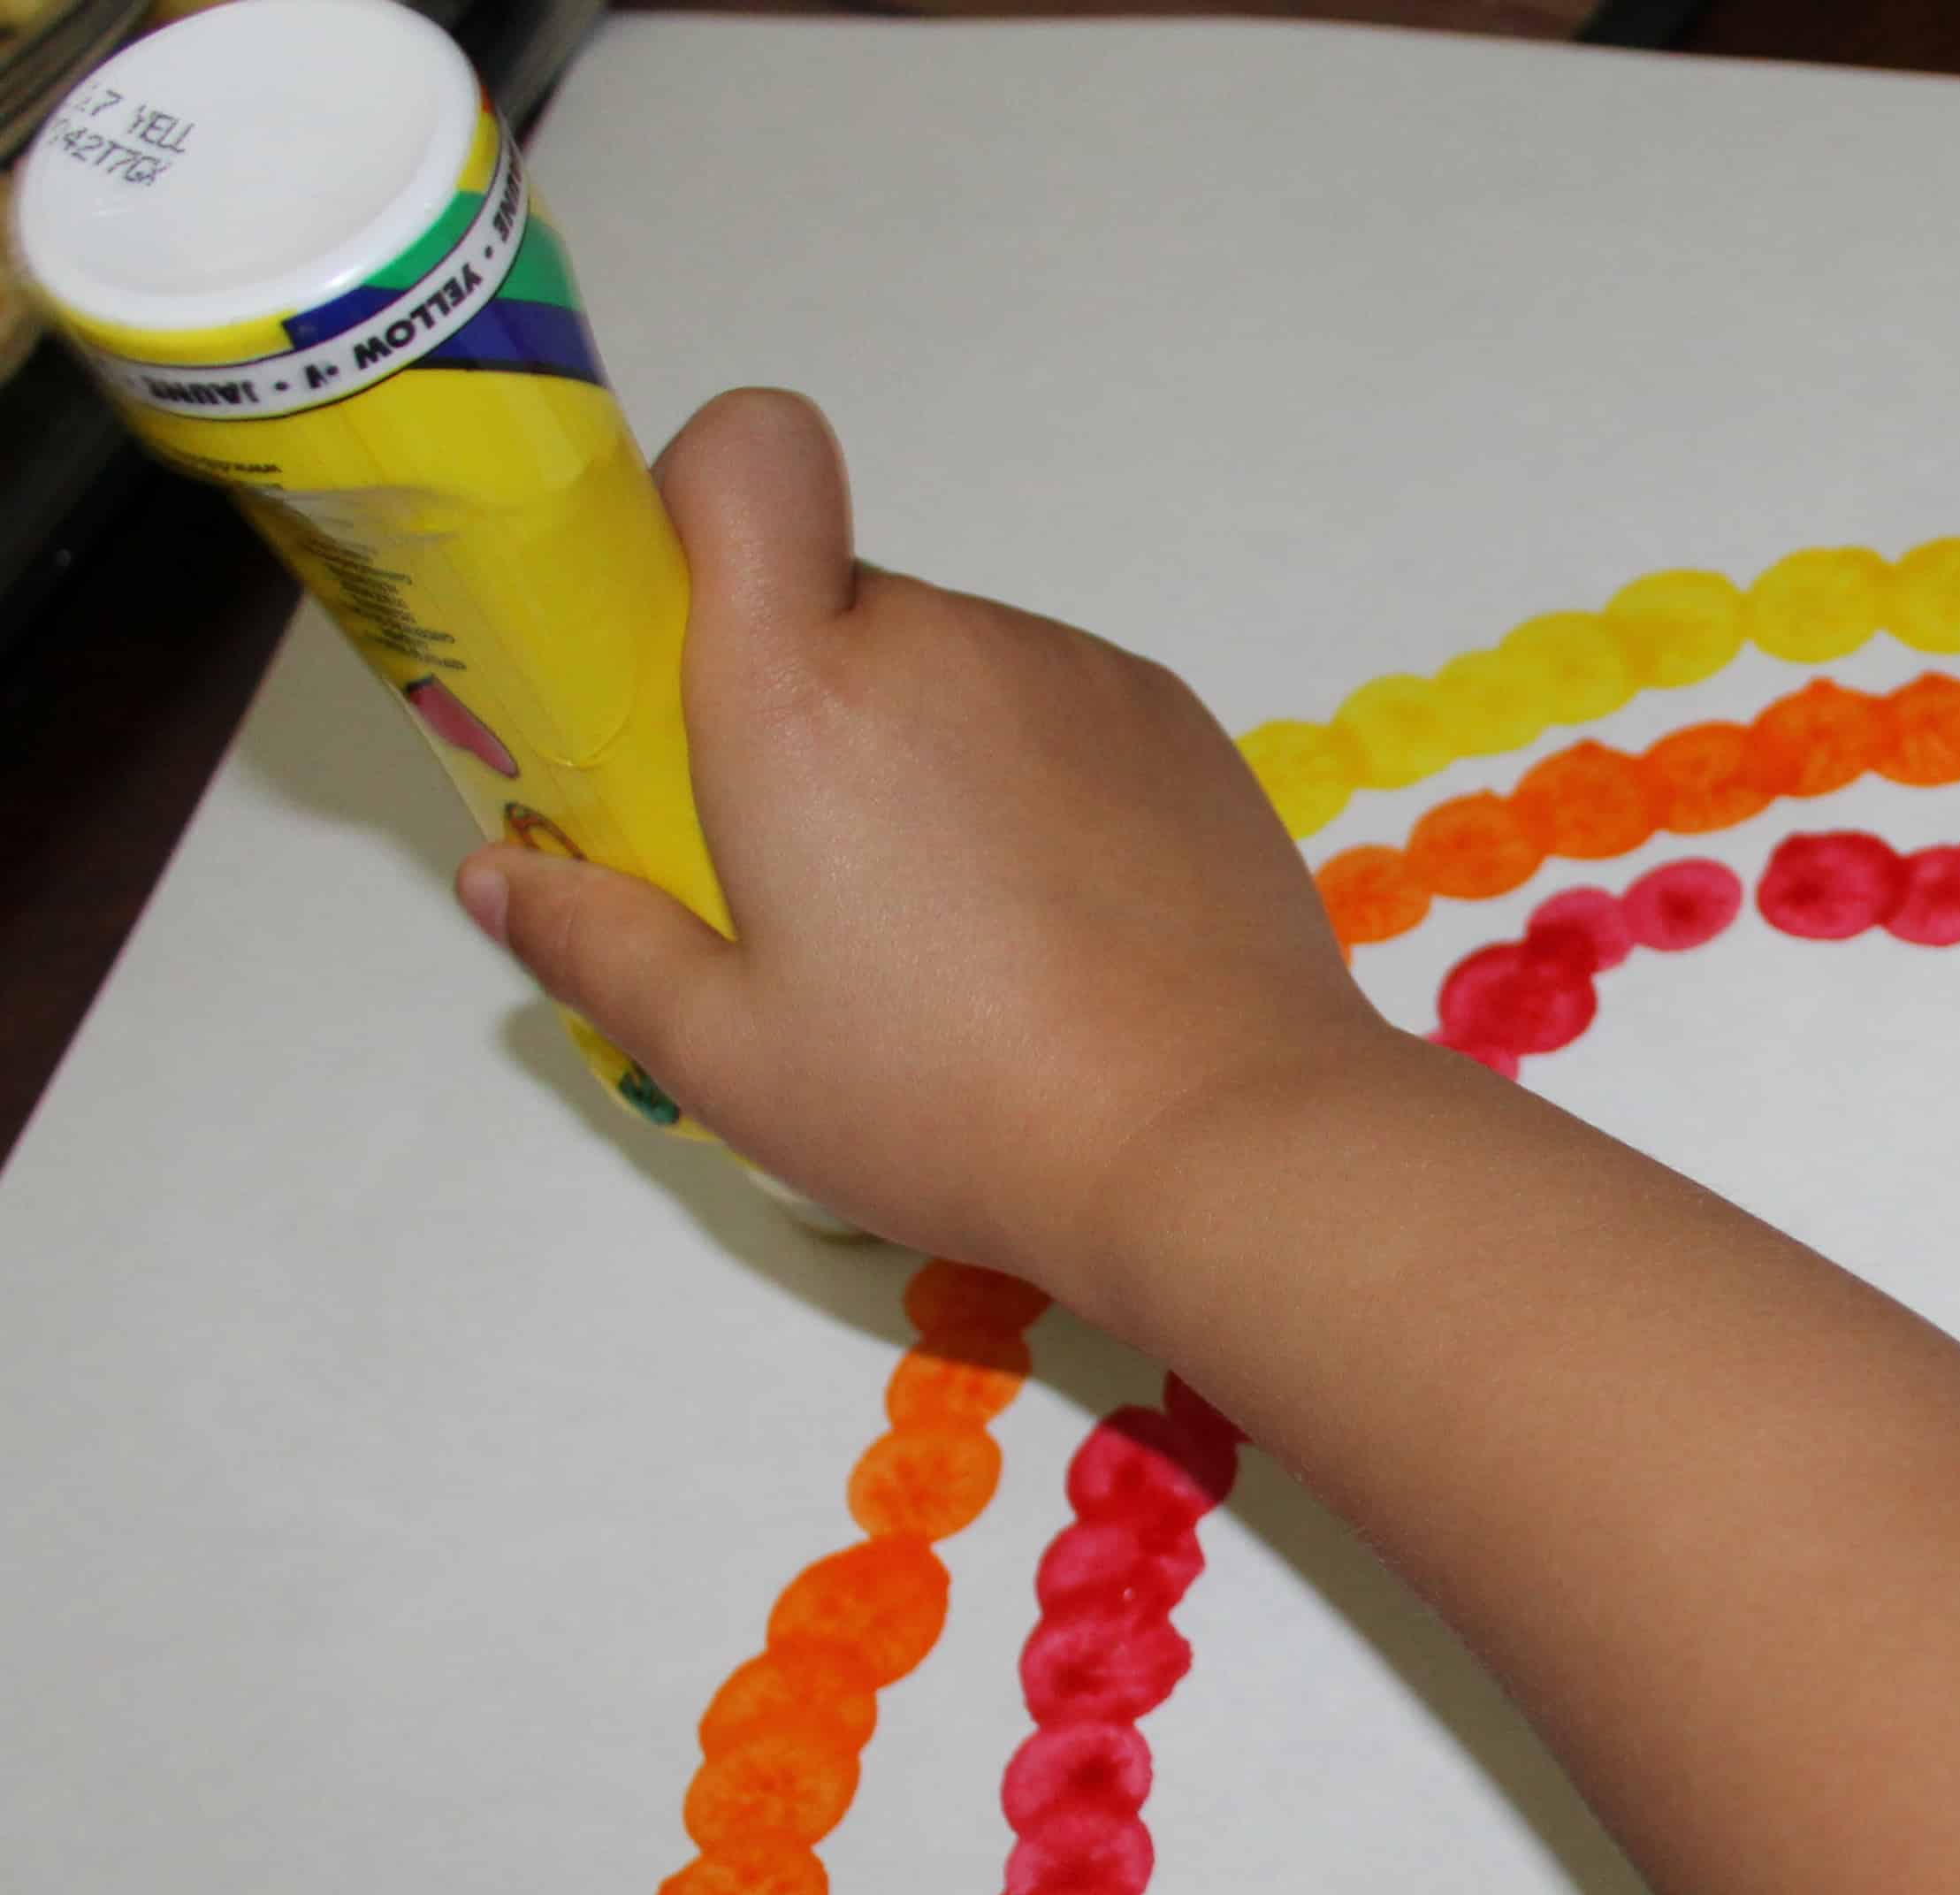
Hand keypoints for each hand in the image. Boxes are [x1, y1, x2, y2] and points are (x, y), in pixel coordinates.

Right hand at [456, 388, 1388, 1313]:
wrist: (1220, 1138)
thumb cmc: (960, 1102)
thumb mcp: (734, 1057)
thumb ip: (598, 947)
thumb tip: (506, 878)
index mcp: (804, 691)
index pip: (746, 456)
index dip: (707, 503)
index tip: (696, 636)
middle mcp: (944, 643)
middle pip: (840, 605)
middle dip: (811, 703)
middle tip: (821, 874)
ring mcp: (1076, 675)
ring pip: (956, 668)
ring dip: (929, 752)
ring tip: (958, 926)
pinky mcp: (1177, 723)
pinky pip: (1062, 712)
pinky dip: (1037, 782)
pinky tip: (1058, 922)